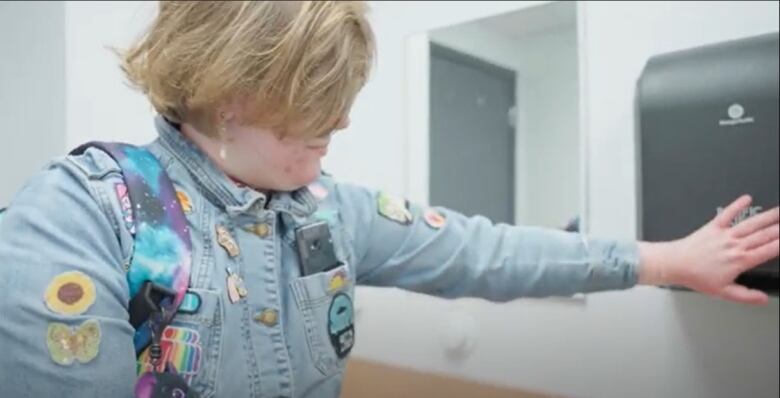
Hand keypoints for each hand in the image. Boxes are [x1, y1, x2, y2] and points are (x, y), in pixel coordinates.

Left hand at [639, 195, 778, 304]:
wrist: (675, 264)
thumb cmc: (697, 277)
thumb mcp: (723, 292)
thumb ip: (746, 296)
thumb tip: (763, 299)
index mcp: (740, 260)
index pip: (769, 250)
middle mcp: (735, 245)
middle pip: (764, 234)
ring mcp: (725, 234)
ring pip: (751, 223)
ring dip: (767, 216)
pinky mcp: (713, 227)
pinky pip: (727, 214)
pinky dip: (736, 205)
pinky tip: (746, 198)